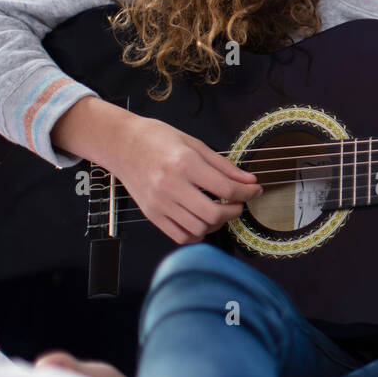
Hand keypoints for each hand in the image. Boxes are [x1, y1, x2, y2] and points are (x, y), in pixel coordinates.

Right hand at [109, 114, 262, 244]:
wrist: (122, 144)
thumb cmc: (158, 140)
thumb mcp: (195, 144)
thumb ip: (224, 166)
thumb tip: (250, 181)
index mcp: (185, 164)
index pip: (226, 189)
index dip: (248, 193)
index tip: (255, 190)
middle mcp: (171, 186)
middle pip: (214, 214)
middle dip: (235, 211)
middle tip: (238, 203)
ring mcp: (159, 204)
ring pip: (199, 229)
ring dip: (216, 224)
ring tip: (219, 210)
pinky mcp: (151, 215)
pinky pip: (180, 236)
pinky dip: (197, 234)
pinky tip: (201, 221)